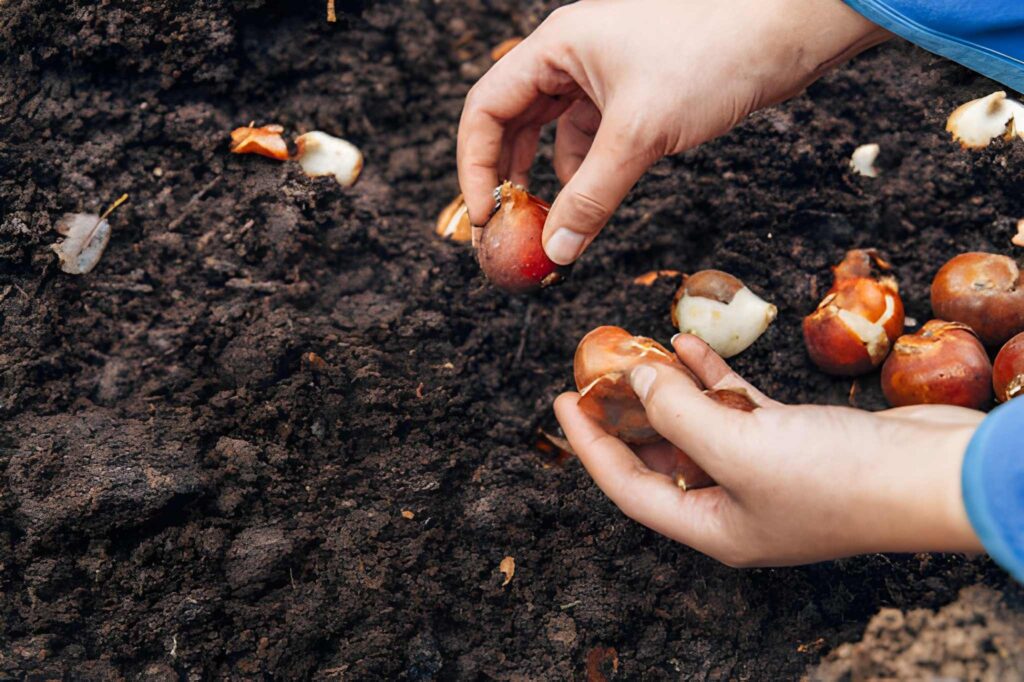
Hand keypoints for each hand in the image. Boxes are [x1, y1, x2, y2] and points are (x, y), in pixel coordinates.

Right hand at [457, 0, 887, 264]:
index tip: (483, 216)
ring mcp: (602, 74)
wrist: (785, 31)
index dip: (475, 165)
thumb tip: (558, 250)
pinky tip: (589, 202)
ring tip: (547, 223)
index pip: (486, 108)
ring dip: (547, 179)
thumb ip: (592, 196)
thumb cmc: (710, 57)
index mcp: (556, 47)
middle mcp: (571, 57)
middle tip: (506, 228)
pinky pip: (591, 138)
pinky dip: (584, 172)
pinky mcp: (634, 94)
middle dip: (507, 176)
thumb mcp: (639, 134)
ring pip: (552, 132)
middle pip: (513, 121)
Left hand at [554, 334, 983, 566]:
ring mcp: (763, 471)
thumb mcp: (739, 447)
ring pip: (695, 427)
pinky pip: (734, 407)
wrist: (937, 475)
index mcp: (712, 526)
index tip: (561, 401)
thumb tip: (635, 378)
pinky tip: (686, 344)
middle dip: (625, 413)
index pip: (629, 486)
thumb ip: (677, 413)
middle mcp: (732, 504)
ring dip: (666, 390)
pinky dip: (710, 378)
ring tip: (636, 352)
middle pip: (658, 456)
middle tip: (595, 372)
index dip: (590, 444)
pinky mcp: (793, 439)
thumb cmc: (839, 479)